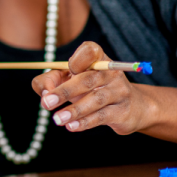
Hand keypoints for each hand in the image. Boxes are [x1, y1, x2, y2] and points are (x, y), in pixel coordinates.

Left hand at [31, 41, 151, 134]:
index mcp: (98, 59)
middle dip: (64, 91)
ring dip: (74, 110)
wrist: (132, 108)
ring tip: (57, 119)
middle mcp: (111, 73)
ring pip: (95, 99)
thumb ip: (50, 80)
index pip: (90, 51)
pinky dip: (85, 122)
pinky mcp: (122, 111)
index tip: (67, 71)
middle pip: (87, 80)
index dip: (77, 60)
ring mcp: (119, 92)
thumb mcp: (70, 80)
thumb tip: (44, 93)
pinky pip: (102, 116)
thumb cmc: (92, 90)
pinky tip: (71, 126)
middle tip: (46, 103)